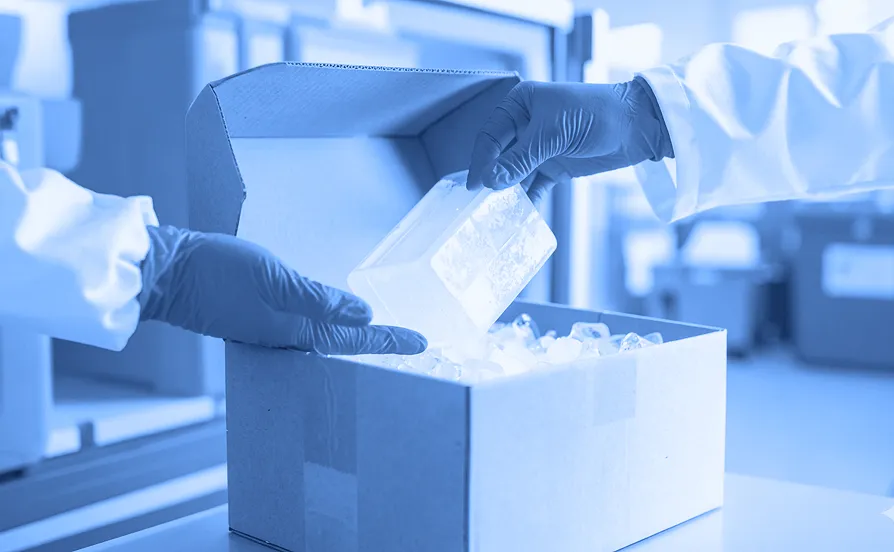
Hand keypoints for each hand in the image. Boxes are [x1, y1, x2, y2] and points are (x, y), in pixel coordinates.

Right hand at [139, 226, 426, 354]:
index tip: (423, 343)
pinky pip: (305, 328)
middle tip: (410, 342)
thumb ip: (317, 297)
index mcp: (295, 330)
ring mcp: (272, 329)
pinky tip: (333, 323)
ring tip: (382, 334)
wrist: (167, 272)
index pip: (355, 340)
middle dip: (378, 345)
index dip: (390, 340)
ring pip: (326, 339)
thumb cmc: (216, 272)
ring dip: (355, 337)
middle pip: (345, 346)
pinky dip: (328, 327)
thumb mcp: (271, 278)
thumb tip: (364, 313)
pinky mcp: (258, 319)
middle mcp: (287, 336)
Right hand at [467, 78, 672, 201]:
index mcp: (520, 104)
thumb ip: (521, 158)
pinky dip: (527, 200)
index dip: (481, 160)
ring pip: (514, 173)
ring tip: (497, 213)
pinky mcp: (555, 167)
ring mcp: (540, 148)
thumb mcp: (554, 134)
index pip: (491, 135)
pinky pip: (534, 186)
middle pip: (499, 156)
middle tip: (481, 203)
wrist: (638, 125)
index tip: (475, 185)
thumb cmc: (597, 113)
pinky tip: (520, 215)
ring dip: (508, 192)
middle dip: (492, 178)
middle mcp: (526, 125)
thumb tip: (490, 180)